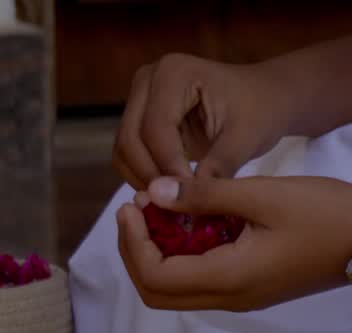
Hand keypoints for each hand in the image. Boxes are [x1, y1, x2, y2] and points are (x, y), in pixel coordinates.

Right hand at [113, 54, 287, 188]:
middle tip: (174, 203)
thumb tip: (186, 197)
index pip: (156, 128)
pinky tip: (167, 190)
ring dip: (143, 179)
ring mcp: (139, 98)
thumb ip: (217, 166)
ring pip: (123, 150)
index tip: (189, 195)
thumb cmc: (262, 111)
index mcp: (174, 73)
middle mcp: (147, 80)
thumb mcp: (247, 138)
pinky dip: (142, 176)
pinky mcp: (137, 118)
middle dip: (150, 176)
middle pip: (130, 139)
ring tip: (172, 199)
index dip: (167, 166)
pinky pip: (128, 155)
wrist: (266, 99)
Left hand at [118, 175, 351, 311]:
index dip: (133, 242)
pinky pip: (198, 281)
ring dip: (156, 253)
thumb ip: (205, 195)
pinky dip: (180, 256)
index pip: (155, 276)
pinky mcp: (249, 288)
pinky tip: (186, 221)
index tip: (132, 206)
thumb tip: (153, 194)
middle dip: (135, 251)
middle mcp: (229, 297)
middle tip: (136, 210)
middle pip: (155, 291)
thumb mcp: (264, 194)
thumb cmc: (329, 214)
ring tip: (157, 210)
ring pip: (174, 289)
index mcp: (229, 278)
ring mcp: (239, 297)